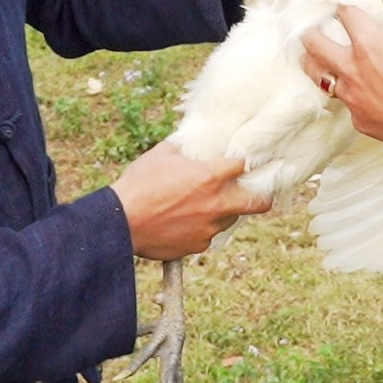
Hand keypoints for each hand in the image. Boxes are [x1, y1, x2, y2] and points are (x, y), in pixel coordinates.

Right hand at [110, 141, 271, 260]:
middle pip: (258, 202)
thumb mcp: (162, 154)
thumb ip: (186, 146)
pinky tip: (182, 221)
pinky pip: (207, 235)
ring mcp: (209, 227)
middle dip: (262, 196)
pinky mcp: (197, 245)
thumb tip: (195, 137)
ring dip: (224, 211)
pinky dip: (201, 228)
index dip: (245, 162)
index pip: (244, 165)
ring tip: (202, 205)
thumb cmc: (139, 183)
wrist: (120, 222)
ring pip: (230, 219)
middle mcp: (217, 204)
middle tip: (259, 192)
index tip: (246, 162)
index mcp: (211, 177)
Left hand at [300, 0, 382, 149]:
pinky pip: (343, 103)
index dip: (339, 3)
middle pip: (314, 44)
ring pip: (317, 75)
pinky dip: (344, 93)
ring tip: (310, 56)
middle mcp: (351, 68)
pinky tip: (349, 91)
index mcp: (367, 42)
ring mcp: (351, 96)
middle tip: (308, 27)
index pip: (344, 13)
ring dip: (312, 62)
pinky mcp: (358, 119)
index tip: (335, 0)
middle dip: (308, 31)